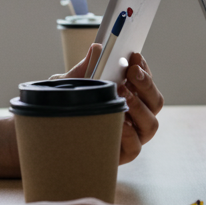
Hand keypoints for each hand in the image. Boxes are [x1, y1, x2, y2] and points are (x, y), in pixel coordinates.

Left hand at [64, 46, 163, 163]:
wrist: (49, 138)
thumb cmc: (67, 108)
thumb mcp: (74, 85)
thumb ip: (87, 68)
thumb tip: (97, 48)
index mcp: (133, 98)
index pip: (147, 82)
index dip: (145, 69)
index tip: (135, 56)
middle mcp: (138, 118)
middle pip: (155, 101)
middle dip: (146, 85)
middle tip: (131, 72)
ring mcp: (133, 137)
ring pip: (151, 124)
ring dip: (140, 107)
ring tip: (123, 94)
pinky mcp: (122, 155)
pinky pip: (136, 146)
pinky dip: (129, 134)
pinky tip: (120, 122)